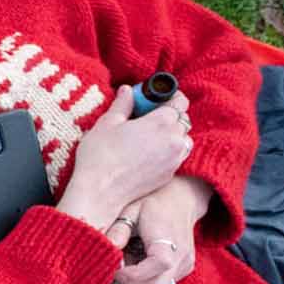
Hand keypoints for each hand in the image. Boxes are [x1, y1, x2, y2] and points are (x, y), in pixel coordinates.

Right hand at [59, 86, 193, 230]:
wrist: (100, 192)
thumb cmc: (100, 156)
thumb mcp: (107, 123)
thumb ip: (122, 104)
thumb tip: (127, 91)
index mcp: (161, 121)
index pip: (180, 101)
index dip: (169, 97)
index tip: (155, 99)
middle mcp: (174, 139)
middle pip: (182, 120)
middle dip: (168, 116)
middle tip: (146, 118)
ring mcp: (175, 158)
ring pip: (183, 139)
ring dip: (172, 135)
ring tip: (150, 138)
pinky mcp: (170, 174)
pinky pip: (177, 156)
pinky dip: (168, 151)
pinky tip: (148, 154)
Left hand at [113, 175, 211, 283]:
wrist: (182, 199)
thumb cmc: (153, 204)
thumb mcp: (132, 210)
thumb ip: (119, 230)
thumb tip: (108, 248)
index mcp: (169, 241)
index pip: (153, 269)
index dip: (130, 274)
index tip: (115, 265)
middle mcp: (181, 257)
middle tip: (117, 268)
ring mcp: (185, 265)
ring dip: (138, 283)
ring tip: (129, 262)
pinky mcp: (185, 268)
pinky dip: (147, 279)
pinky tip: (140, 262)